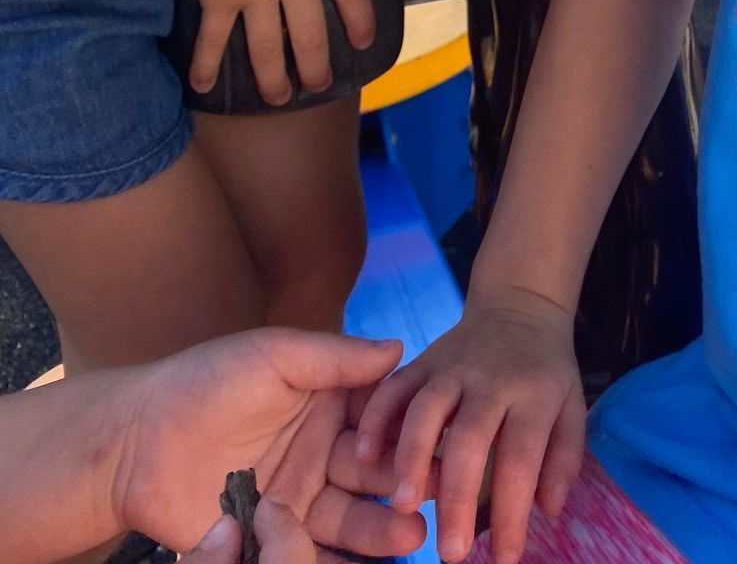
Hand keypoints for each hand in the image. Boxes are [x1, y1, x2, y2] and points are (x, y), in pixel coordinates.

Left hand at [112, 327, 426, 558]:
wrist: (137, 440)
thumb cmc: (206, 381)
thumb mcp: (274, 356)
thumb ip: (335, 357)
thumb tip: (400, 348)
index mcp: (328, 409)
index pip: (380, 422)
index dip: (410, 432)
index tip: (445, 441)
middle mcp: (321, 457)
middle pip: (373, 475)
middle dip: (404, 486)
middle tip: (432, 498)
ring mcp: (296, 503)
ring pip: (348, 520)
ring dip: (380, 530)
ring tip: (408, 535)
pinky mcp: (268, 541)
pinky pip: (308, 557)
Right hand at [174, 0, 375, 102]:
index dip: (362, 19)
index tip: (364, 43)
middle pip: (312, 34)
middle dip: (316, 67)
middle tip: (318, 86)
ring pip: (268, 50)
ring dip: (273, 80)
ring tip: (278, 98)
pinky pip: (214, 41)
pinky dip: (206, 67)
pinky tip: (204, 87)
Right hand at [355, 287, 585, 563]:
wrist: (521, 306)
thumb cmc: (546, 372)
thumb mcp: (573, 407)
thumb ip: (563, 457)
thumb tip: (549, 509)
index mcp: (534, 394)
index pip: (522, 457)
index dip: (512, 511)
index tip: (505, 558)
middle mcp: (491, 379)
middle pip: (470, 438)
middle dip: (457, 497)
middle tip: (450, 553)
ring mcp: (453, 365)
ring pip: (426, 408)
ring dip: (411, 457)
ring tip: (402, 505)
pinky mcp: (423, 358)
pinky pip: (395, 386)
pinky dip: (377, 416)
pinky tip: (365, 454)